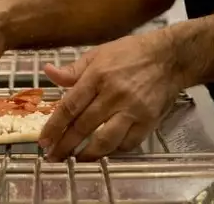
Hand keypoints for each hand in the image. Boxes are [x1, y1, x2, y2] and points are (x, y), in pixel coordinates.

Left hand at [38, 30, 184, 160]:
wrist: (169, 58)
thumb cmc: (131, 53)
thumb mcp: (98, 53)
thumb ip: (73, 69)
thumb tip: (48, 72)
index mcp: (97, 76)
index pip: (70, 106)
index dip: (54, 127)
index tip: (44, 141)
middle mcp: (113, 95)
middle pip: (83, 127)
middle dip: (65, 146)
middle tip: (53, 158)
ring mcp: (132, 110)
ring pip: (105, 140)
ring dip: (88, 154)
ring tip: (76, 160)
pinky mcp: (148, 121)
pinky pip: (127, 143)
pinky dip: (114, 150)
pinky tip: (104, 152)